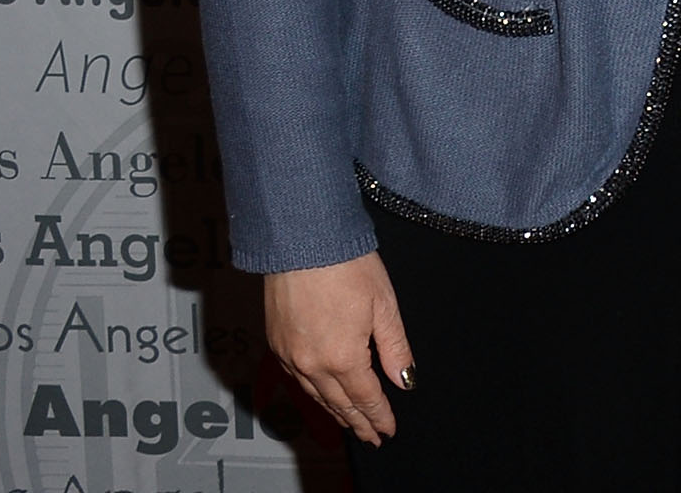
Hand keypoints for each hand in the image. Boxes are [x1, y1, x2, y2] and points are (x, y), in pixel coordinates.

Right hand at [265, 253, 411, 445]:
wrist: (302, 241)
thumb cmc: (347, 266)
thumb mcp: (384, 306)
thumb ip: (395, 349)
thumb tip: (405, 381)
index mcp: (342, 358)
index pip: (365, 398)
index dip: (378, 416)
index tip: (388, 431)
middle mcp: (311, 364)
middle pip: (338, 403)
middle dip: (357, 421)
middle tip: (371, 437)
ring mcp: (289, 355)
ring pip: (315, 395)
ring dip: (335, 411)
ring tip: (351, 423)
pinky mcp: (275, 342)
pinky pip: (297, 379)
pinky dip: (313, 393)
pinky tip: (321, 395)